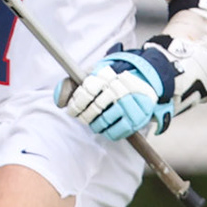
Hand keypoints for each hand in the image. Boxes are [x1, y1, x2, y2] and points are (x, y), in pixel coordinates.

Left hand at [57, 44, 176, 140]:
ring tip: (96, 121)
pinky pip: (116, 132)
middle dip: (84, 115)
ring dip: (95, 124)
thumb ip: (74, 84)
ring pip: (103, 121)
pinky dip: (108, 132)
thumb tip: (59, 100)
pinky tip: (107, 127)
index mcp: (109, 74)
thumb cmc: (115, 80)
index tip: (73, 109)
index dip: (77, 102)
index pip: (88, 89)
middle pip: (94, 107)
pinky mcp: (138, 118)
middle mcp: (120, 87)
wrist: (147, 81)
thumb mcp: (96, 74)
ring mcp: (130, 103)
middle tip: (82, 117)